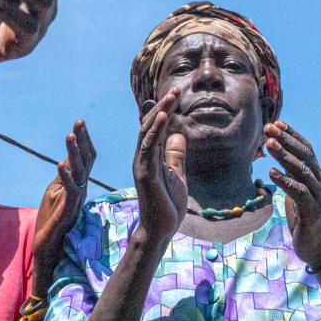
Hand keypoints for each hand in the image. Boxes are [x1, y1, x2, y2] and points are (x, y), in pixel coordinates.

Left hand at [31, 120, 95, 289]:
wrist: (48, 248)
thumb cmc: (51, 220)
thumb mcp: (55, 192)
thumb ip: (63, 176)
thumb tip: (67, 158)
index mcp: (79, 184)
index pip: (85, 158)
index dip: (84, 140)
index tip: (80, 122)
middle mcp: (81, 190)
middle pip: (86, 161)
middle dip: (82, 140)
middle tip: (79, 121)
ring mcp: (76, 200)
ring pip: (79, 172)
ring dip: (74, 153)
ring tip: (70, 135)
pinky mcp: (68, 211)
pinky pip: (70, 191)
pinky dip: (65, 177)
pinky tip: (60, 165)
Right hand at [133, 90, 187, 246]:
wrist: (161, 229)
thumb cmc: (167, 204)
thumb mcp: (177, 174)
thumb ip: (175, 155)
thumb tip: (179, 135)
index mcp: (150, 156)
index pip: (155, 127)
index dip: (165, 109)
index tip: (177, 94)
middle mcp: (143, 157)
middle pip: (149, 125)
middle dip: (163, 106)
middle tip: (176, 90)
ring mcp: (142, 164)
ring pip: (148, 132)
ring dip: (160, 112)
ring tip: (172, 97)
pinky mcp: (145, 174)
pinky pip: (149, 147)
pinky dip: (155, 130)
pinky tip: (163, 117)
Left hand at [265, 121, 320, 267]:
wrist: (320, 249)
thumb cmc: (305, 221)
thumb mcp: (296, 196)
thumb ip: (291, 180)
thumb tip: (276, 166)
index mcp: (316, 177)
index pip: (306, 150)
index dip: (292, 135)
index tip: (276, 123)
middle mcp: (319, 183)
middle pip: (304, 155)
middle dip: (286, 140)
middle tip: (269, 128)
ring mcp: (317, 196)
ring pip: (301, 170)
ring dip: (284, 155)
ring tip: (268, 144)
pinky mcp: (312, 211)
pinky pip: (299, 192)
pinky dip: (285, 181)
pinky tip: (271, 173)